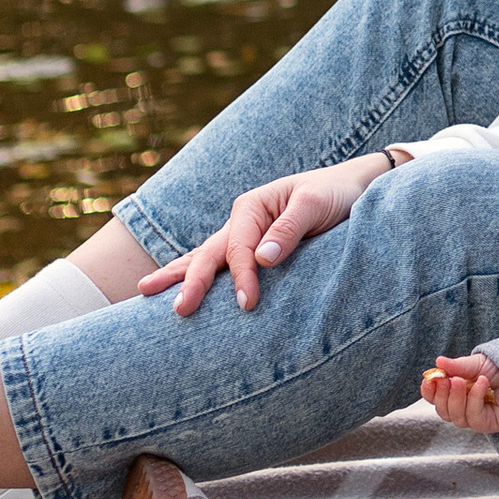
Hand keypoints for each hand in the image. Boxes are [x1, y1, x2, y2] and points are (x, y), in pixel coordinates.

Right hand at [136, 154, 391, 315]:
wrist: (355, 187)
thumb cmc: (336, 193)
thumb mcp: (316, 205)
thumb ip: (290, 229)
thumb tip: (263, 259)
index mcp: (252, 206)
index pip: (238, 248)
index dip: (241, 277)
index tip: (248, 304)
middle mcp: (242, 220)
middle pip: (209, 253)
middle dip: (190, 281)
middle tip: (176, 310)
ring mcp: (244, 234)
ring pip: (204, 257)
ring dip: (177, 275)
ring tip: (144, 291)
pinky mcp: (254, 248)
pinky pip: (220, 263)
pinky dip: (198, 275)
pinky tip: (178, 287)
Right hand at [423, 354, 498, 433]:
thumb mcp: (477, 363)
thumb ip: (458, 366)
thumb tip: (438, 362)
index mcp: (457, 393)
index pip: (435, 399)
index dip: (429, 392)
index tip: (428, 380)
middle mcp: (464, 408)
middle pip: (443, 411)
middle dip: (442, 396)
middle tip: (448, 380)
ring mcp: (477, 418)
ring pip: (456, 418)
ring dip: (457, 399)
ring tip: (463, 381)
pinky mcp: (489, 425)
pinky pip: (474, 419)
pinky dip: (474, 400)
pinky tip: (482, 384)